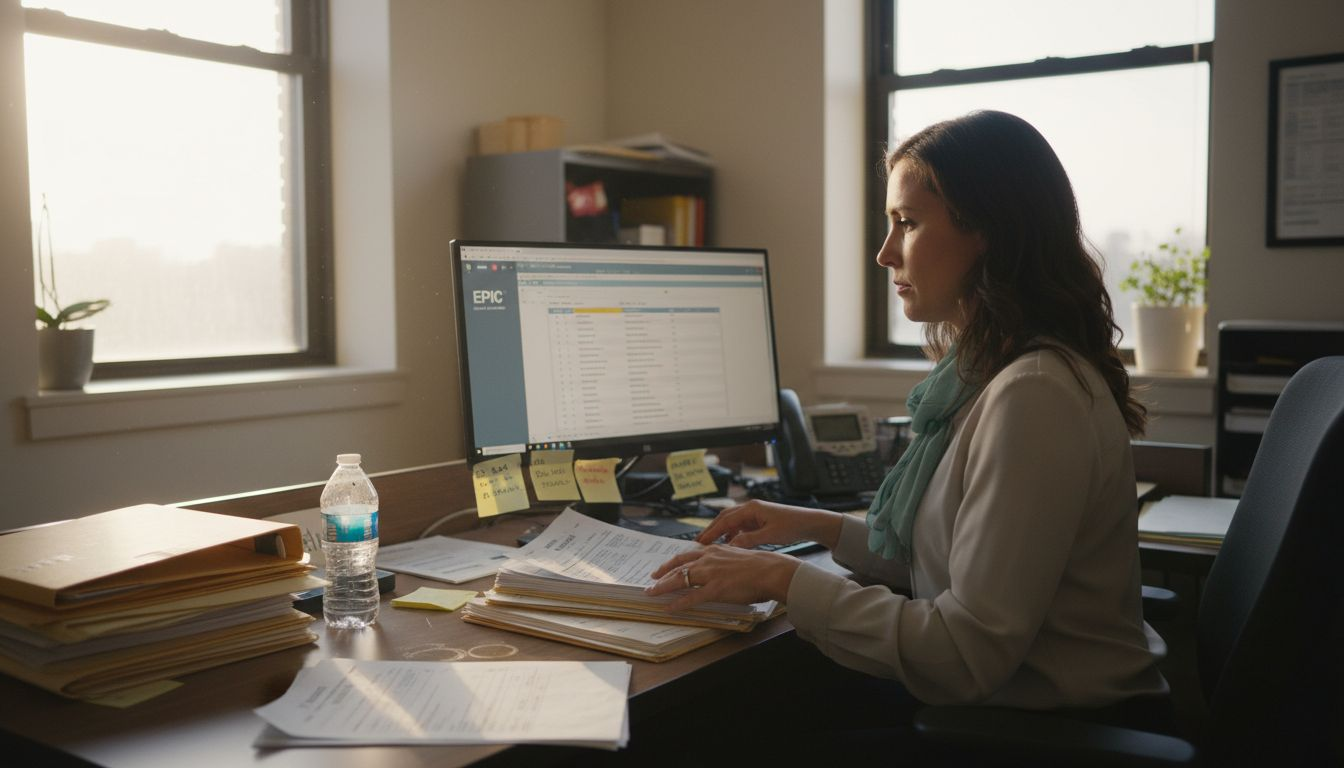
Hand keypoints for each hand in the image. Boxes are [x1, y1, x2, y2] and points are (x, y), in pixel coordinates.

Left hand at [645, 544, 800, 610]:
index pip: (686, 555)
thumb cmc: (759, 565)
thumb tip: (717, 567)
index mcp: (713, 550)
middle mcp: (708, 559)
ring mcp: (710, 574)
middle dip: (662, 573)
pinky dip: (678, 604)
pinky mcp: (715, 589)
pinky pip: (691, 598)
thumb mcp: (736, 555)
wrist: (770, 570)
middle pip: (678, 566)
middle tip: (652, 580)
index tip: (663, 567)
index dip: (672, 562)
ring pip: (679, 580)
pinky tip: (669, 608)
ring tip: (652, 594)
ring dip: (663, 587)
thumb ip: (723, 560)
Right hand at [696, 499, 841, 549]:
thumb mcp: (770, 535)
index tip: (701, 541)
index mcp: (752, 508)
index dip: (711, 531)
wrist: (809, 523)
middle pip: (724, 518)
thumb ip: (749, 540)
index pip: (725, 519)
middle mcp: (750, 509)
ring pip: (731, 523)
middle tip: (699, 543)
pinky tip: (729, 544)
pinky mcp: (758, 521)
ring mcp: (754, 514)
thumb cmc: (792, 525)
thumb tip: (730, 547)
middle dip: (711, 530)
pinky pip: (740, 527)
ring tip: (710, 545)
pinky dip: (732, 535)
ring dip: (720, 533)